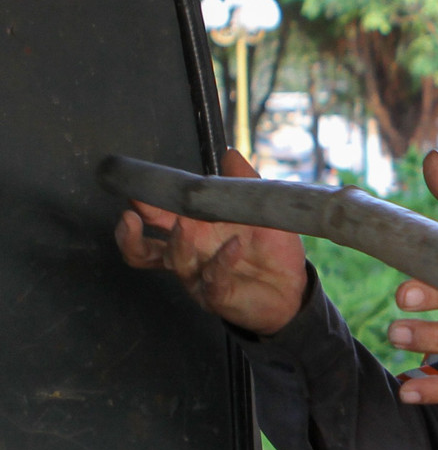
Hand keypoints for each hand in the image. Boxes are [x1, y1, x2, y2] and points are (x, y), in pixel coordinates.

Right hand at [114, 149, 307, 335]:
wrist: (294, 287)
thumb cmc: (270, 250)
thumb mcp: (259, 211)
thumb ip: (242, 183)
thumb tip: (229, 154)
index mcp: (191, 231)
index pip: (155, 217)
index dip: (141, 204)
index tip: (135, 186)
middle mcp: (188, 254)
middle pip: (142, 250)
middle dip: (130, 235)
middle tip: (131, 216)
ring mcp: (199, 277)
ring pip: (173, 261)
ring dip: (177, 242)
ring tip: (184, 225)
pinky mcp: (218, 295)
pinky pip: (212, 278)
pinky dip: (221, 260)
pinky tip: (235, 246)